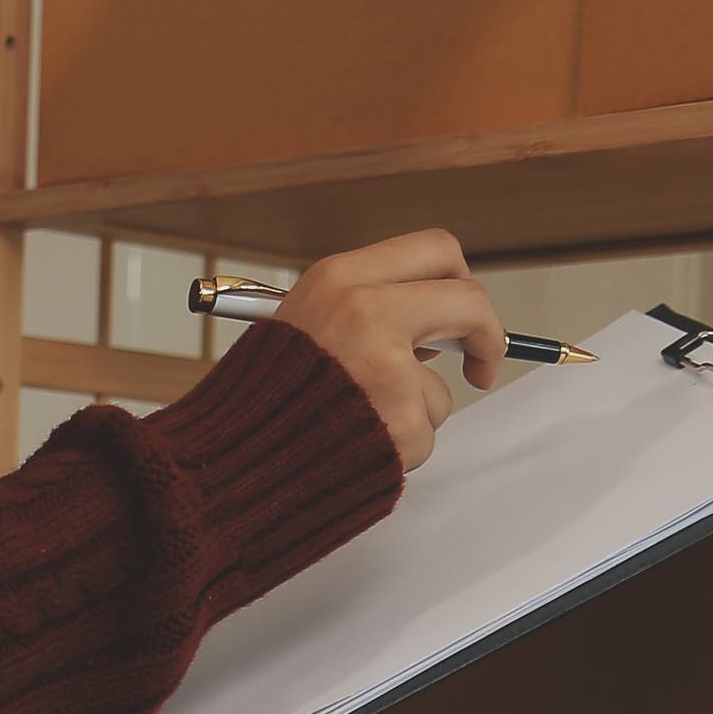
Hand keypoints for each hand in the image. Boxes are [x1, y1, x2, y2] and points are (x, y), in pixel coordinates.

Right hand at [268, 230, 508, 472]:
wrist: (225, 462)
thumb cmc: (261, 399)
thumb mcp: (302, 321)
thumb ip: (364, 308)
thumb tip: (432, 325)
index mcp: (341, 278)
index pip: (436, 250)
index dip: (461, 281)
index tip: (461, 313)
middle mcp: (366, 312)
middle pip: (469, 302)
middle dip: (487, 336)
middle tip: (479, 365)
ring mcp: (386, 368)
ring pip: (442, 389)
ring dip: (415, 413)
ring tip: (361, 422)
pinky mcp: (399, 422)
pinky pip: (425, 436)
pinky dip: (399, 450)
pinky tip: (358, 446)